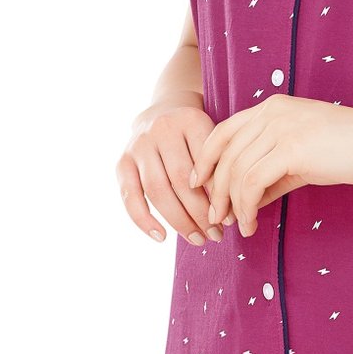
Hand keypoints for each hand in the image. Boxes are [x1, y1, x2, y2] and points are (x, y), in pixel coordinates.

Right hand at [115, 100, 226, 246]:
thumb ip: (221, 169)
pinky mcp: (122, 162)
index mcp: (190, 121)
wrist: (162, 114)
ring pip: (158, 190)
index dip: (219, 195)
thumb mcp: (214, 140)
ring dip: (179, 220)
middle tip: (216, 235)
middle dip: (201, 213)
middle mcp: (162, 129)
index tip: (230, 219)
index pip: (207, 164)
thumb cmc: (197, 137)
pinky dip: (143, 220)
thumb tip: (229, 217)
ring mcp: (139, 145)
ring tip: (197, 239)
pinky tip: (161, 237)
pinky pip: (130, 196)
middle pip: (182, 179)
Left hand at [188, 96, 352, 237]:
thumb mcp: (303, 157)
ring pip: (237, 171)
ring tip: (236, 226)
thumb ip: (273, 174)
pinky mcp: (293, 149)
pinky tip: (252, 223)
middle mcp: (271, 113)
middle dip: (215, 190)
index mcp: (271, 108)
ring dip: (231, 205)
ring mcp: (281, 129)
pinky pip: (253, 183)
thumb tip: (250, 201)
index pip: (223, 131)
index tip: (200, 186)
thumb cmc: (350, 149)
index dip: (206, 160)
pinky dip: (247, 207)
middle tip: (215, 218)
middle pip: (225, 154)